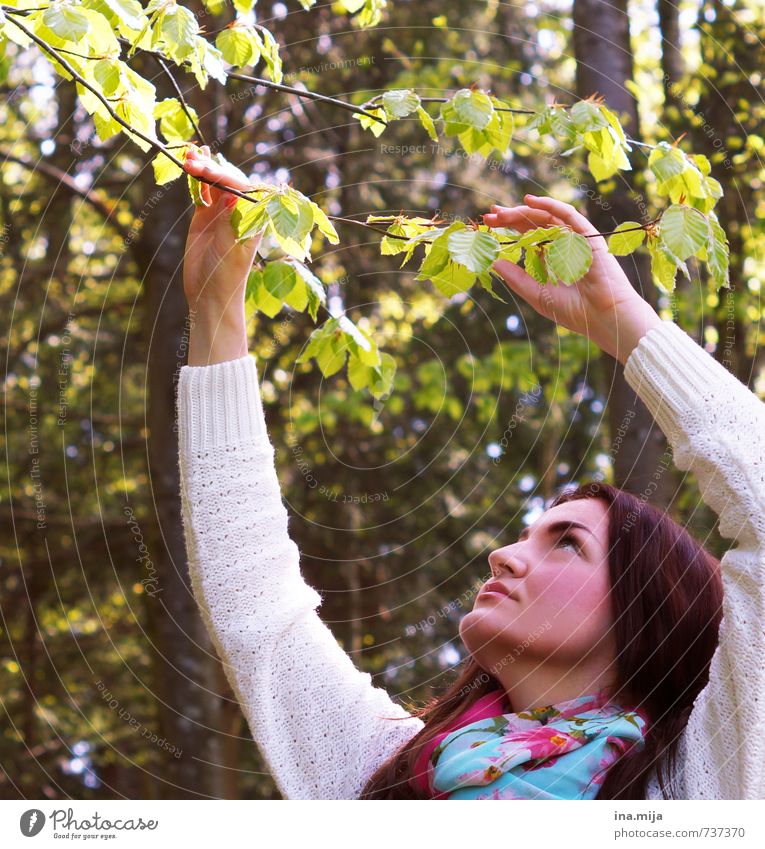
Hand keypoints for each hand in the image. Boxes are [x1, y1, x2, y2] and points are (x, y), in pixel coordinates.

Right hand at [182, 145, 261, 309]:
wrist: (210, 295)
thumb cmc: (227, 276)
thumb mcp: (229, 249)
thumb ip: (229, 222)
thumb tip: (232, 195)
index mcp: (252, 220)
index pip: (243, 190)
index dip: (227, 178)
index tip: (210, 172)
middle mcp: (239, 213)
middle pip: (228, 183)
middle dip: (212, 170)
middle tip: (193, 160)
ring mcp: (221, 214)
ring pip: (214, 185)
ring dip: (204, 169)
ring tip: (190, 153)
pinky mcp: (205, 218)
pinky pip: (201, 194)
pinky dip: (196, 180)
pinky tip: (191, 165)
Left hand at [482, 195, 661, 364]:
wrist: (603, 317)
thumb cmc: (573, 311)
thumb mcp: (536, 293)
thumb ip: (515, 277)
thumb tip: (491, 261)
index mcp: (550, 259)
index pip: (526, 238)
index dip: (508, 230)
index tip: (488, 227)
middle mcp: (561, 246)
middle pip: (533, 225)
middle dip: (510, 219)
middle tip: (489, 216)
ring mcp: (575, 240)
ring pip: (546, 218)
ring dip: (523, 212)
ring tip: (501, 212)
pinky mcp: (587, 236)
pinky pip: (568, 215)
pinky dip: (549, 205)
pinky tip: (530, 202)